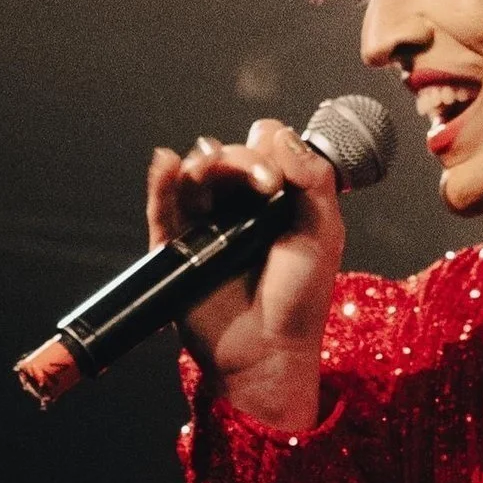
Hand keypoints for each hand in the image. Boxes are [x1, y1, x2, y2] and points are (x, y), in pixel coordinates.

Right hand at [145, 118, 342, 431]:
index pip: (265, 148)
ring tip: (209, 169)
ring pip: (193, 176)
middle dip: (240, 160)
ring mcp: (206, 227)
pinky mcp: (177, 250)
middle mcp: (240, 207)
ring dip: (203, 164)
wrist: (269, 353)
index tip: (279, 177)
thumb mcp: (323, 232)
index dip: (269, 150)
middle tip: (262, 184)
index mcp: (277, 199)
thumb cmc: (301, 298)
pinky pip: (162, 209)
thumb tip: (274, 130)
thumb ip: (312, 177)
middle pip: (227, 157)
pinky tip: (164, 162)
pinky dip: (160, 183)